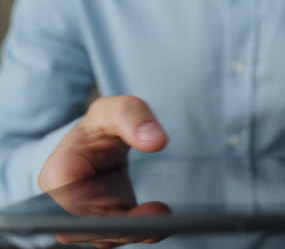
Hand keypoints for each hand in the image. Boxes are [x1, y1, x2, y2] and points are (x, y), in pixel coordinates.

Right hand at [38, 95, 169, 248]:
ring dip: (139, 229)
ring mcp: (84, 220)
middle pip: (93, 226)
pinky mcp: (104, 228)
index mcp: (59, 171)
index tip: (128, 205)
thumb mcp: (116, 110)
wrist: (100, 144)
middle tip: (161, 214)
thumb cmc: (102, 126)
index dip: (96, 207)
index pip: (69, 196)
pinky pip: (123, 237)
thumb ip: (133, 117)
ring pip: (111, 236)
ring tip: (162, 212)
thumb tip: (156, 140)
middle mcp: (66, 203)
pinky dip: (144, 231)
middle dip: (127, 223)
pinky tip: (162, 220)